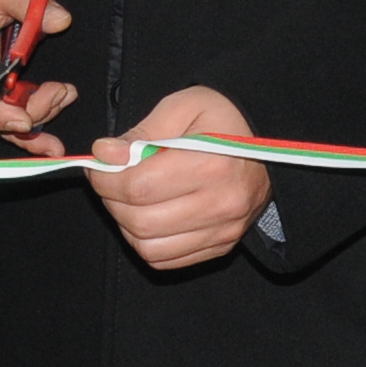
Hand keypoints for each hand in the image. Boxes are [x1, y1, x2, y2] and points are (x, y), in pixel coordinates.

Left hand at [86, 85, 274, 268]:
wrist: (266, 147)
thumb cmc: (223, 120)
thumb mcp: (183, 106)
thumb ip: (141, 132)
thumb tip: (104, 154)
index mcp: (213, 164)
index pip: (138, 187)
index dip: (106, 179)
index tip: (99, 165)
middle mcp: (222, 204)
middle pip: (140, 221)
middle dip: (111, 201)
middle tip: (110, 181)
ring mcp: (223, 230)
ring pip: (148, 247)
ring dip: (126, 224)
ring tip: (130, 198)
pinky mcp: (221, 246)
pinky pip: (165, 260)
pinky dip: (145, 241)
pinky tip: (148, 215)